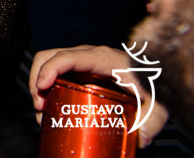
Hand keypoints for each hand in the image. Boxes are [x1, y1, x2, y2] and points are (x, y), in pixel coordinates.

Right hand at [30, 45, 167, 147]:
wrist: (157, 68)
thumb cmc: (154, 78)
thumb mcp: (157, 100)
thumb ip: (152, 119)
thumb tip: (141, 139)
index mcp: (101, 57)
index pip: (66, 57)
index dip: (49, 70)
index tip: (41, 88)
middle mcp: (87, 55)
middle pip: (49, 57)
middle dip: (37, 80)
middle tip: (41, 106)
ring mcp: (82, 60)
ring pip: (48, 62)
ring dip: (39, 83)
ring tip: (42, 110)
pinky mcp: (81, 68)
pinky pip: (56, 70)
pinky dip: (47, 84)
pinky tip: (52, 105)